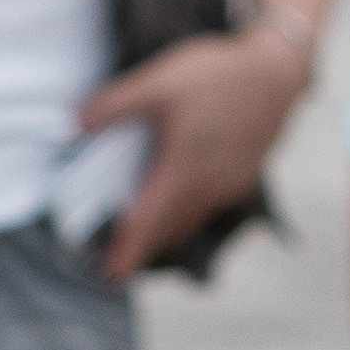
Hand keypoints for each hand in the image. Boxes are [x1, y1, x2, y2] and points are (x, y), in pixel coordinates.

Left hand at [79, 20, 310, 278]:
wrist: (276, 72)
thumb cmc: (217, 76)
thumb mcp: (158, 81)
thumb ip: (114, 106)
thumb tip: (73, 125)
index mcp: (183, 170)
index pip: (149, 222)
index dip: (128, 251)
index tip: (111, 277)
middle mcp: (209, 187)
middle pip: (170, 229)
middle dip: (142, 247)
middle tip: (116, 260)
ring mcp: (229, 185)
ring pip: (190, 220)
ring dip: (165, 233)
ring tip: (141, 236)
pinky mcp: (242, 176)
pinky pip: (208, 207)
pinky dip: (186, 214)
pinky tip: (176, 200)